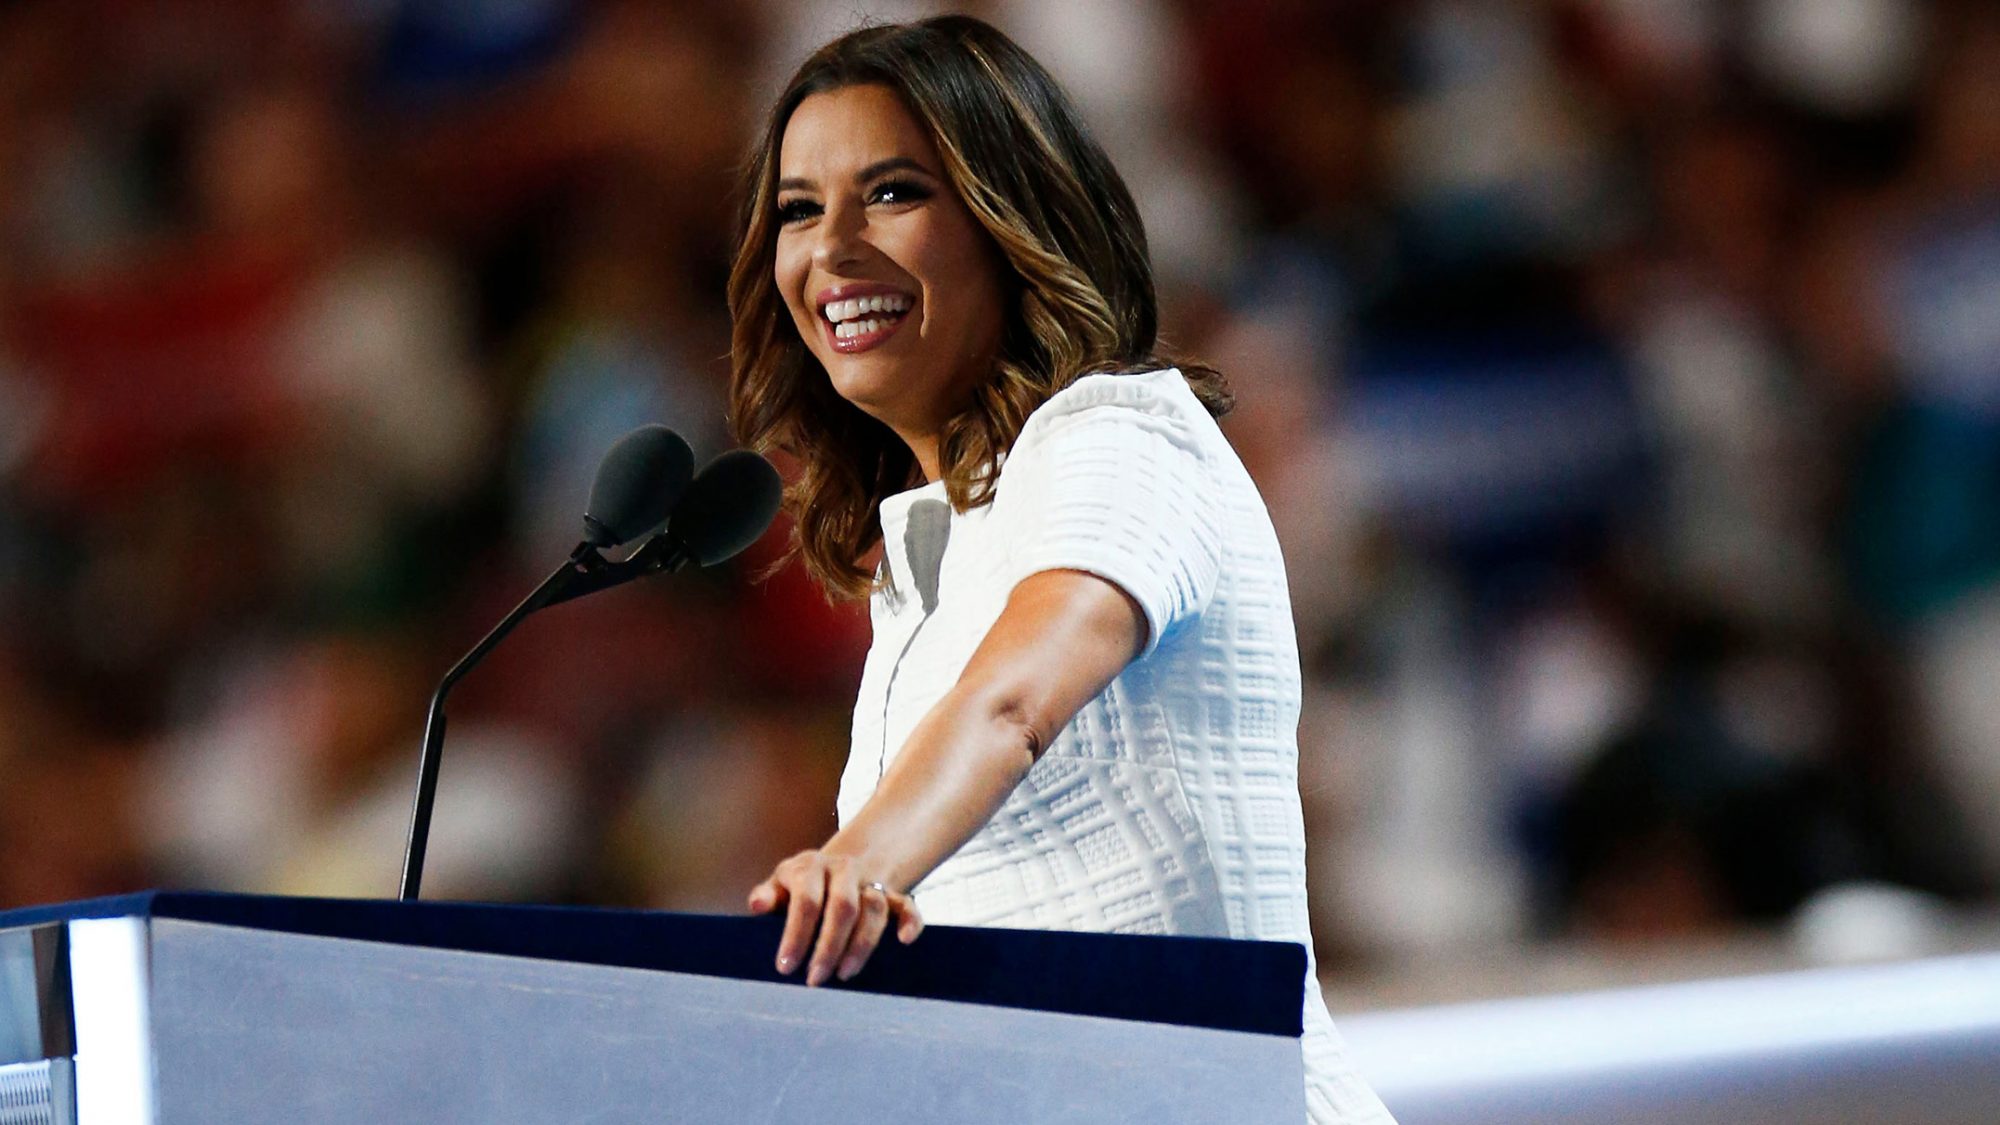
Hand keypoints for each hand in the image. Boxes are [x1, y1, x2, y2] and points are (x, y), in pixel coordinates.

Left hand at [748, 850, 924, 985]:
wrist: (836, 867)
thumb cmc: (799, 886)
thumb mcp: (778, 885)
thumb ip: (767, 895)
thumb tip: (757, 906)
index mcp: (811, 867)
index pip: (806, 901)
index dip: (796, 936)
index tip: (786, 968)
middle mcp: (843, 869)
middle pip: (843, 906)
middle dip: (829, 946)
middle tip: (815, 980)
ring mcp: (870, 880)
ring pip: (874, 908)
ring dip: (862, 944)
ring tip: (845, 975)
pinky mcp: (892, 893)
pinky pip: (906, 904)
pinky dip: (910, 921)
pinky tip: (905, 941)